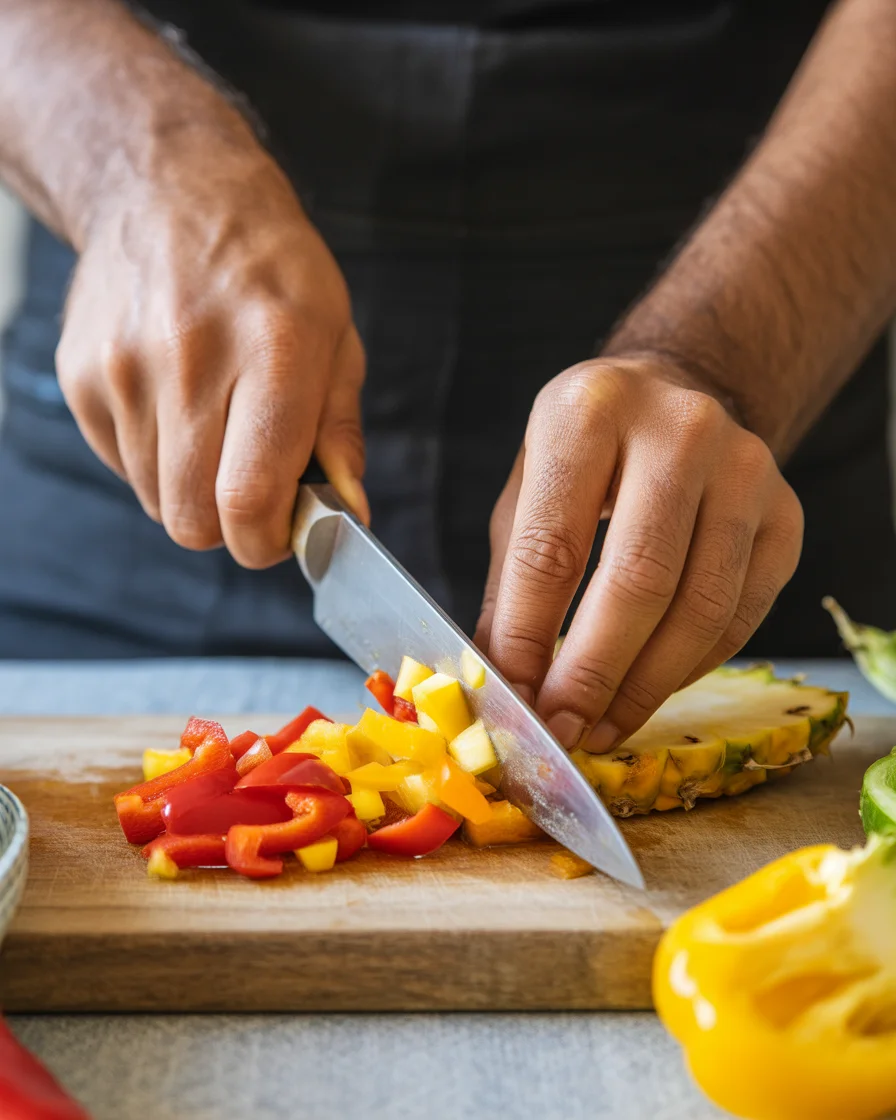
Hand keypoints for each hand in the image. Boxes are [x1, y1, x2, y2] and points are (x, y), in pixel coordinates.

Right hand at [56, 129, 366, 567]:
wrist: (171, 189)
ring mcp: (124, 368)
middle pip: (194, 520)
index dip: (266, 542)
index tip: (281, 535)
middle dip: (230, 527)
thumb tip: (349, 511)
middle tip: (253, 490)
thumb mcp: (336, 336)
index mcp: (273, 352)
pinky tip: (177, 406)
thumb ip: (340, 432)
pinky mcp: (81, 375)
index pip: (248, 498)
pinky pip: (122, 465)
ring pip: (156, 500)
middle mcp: (191, 361)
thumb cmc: (270, 268)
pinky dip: (155, 459)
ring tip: (216, 429)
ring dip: (192, 491)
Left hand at [475, 357, 802, 751]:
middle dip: (593, 674)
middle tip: (562, 730)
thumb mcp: (527, 491)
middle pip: (638, 582)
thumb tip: (503, 682)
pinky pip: (740, 615)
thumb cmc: (587, 451)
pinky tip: (650, 689)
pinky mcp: (786, 514)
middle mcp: (679, 430)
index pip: (553, 546)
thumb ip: (514, 583)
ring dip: (645, 687)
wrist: (677, 393)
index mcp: (590, 411)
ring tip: (602, 726)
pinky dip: (691, 668)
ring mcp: (746, 469)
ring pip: (700, 609)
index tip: (513, 697)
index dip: (529, 636)